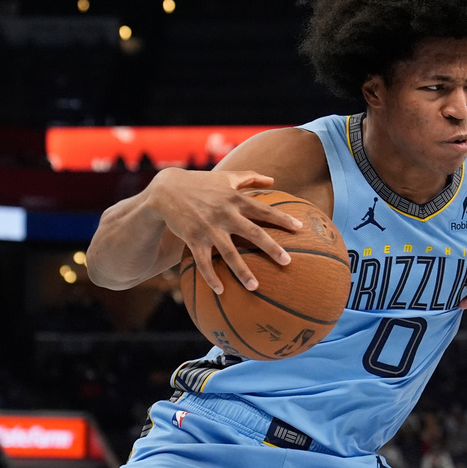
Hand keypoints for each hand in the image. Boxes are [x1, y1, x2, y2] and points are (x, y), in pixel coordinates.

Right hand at [150, 168, 302, 293]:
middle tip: (288, 262)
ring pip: (229, 253)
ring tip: (255, 287)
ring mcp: (209, 228)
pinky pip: (203, 262)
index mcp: (236, 199)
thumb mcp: (226, 177)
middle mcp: (225, 214)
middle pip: (253, 233)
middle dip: (271, 247)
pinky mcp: (193, 239)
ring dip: (242, 271)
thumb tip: (273, 180)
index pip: (264, 210)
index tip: (300, 228)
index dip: (282, 219)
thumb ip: (250, 177)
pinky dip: (211, 277)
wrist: (166, 190)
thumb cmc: (202, 183)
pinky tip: (221, 291)